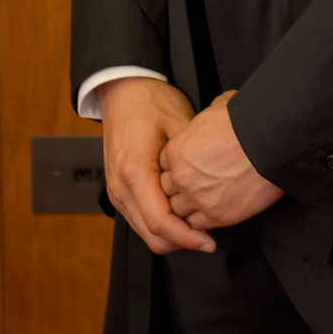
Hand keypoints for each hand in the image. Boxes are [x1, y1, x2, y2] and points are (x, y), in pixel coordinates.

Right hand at [97, 76, 214, 254]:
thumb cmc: (152, 103)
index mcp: (134, 171)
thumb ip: (191, 160)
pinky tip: (183, 214)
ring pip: (146, 232)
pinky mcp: (119, 191)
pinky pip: (141, 220)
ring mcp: (116, 191)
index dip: (188, 238)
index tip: (209, 241)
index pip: (160, 222)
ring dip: (173, 236)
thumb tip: (216, 186)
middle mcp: (121, 187)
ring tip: (200, 227)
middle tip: (210, 239)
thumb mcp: (180, 125)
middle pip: (152, 236)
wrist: (124, 91)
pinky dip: (162, 225)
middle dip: (183, 242)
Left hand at [159, 90, 283, 230]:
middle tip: (196, 183)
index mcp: (178, 150)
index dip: (176, 166)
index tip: (188, 167)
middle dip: (180, 187)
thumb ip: (204, 121)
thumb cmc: (248, 121)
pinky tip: (215, 208)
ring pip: (179, 211)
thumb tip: (211, 119)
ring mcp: (198, 199)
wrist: (271, 141)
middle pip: (167, 190)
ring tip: (206, 198)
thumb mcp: (218, 107)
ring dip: (190, 206)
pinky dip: (204, 219)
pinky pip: (198, 225)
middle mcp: (182, 177)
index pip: (163, 166)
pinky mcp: (218, 216)